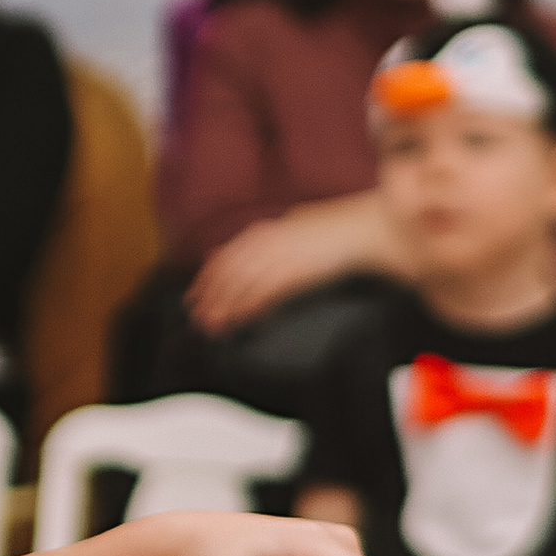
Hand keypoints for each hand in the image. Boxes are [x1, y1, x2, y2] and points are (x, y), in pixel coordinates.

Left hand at [187, 200, 379, 334]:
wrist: (362, 229)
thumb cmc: (329, 233)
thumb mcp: (287, 231)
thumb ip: (257, 244)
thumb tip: (224, 251)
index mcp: (264, 233)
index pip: (224, 258)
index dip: (206, 280)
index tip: (193, 298)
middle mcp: (269, 242)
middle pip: (229, 272)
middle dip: (211, 298)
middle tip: (198, 319)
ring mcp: (284, 255)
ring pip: (245, 283)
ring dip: (227, 307)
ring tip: (215, 325)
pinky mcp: (300, 269)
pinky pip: (269, 290)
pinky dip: (253, 306)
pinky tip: (243, 319)